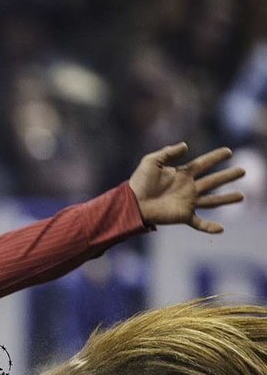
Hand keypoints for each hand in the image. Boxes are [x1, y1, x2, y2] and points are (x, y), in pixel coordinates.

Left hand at [128, 142, 244, 233]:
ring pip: (212, 201)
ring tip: (242, 196)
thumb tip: (186, 145)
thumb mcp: (151, 161)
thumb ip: (168, 152)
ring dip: (227, 199)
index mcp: (182, 174)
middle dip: (228, 176)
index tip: (229, 152)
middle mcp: (188, 188)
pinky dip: (209, 227)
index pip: (203, 163)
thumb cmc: (139, 182)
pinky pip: (199, 223)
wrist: (131, 204)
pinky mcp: (183, 216)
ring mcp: (187, 202)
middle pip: (213, 181)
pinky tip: (221, 229)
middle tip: (243, 171)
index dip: (216, 157)